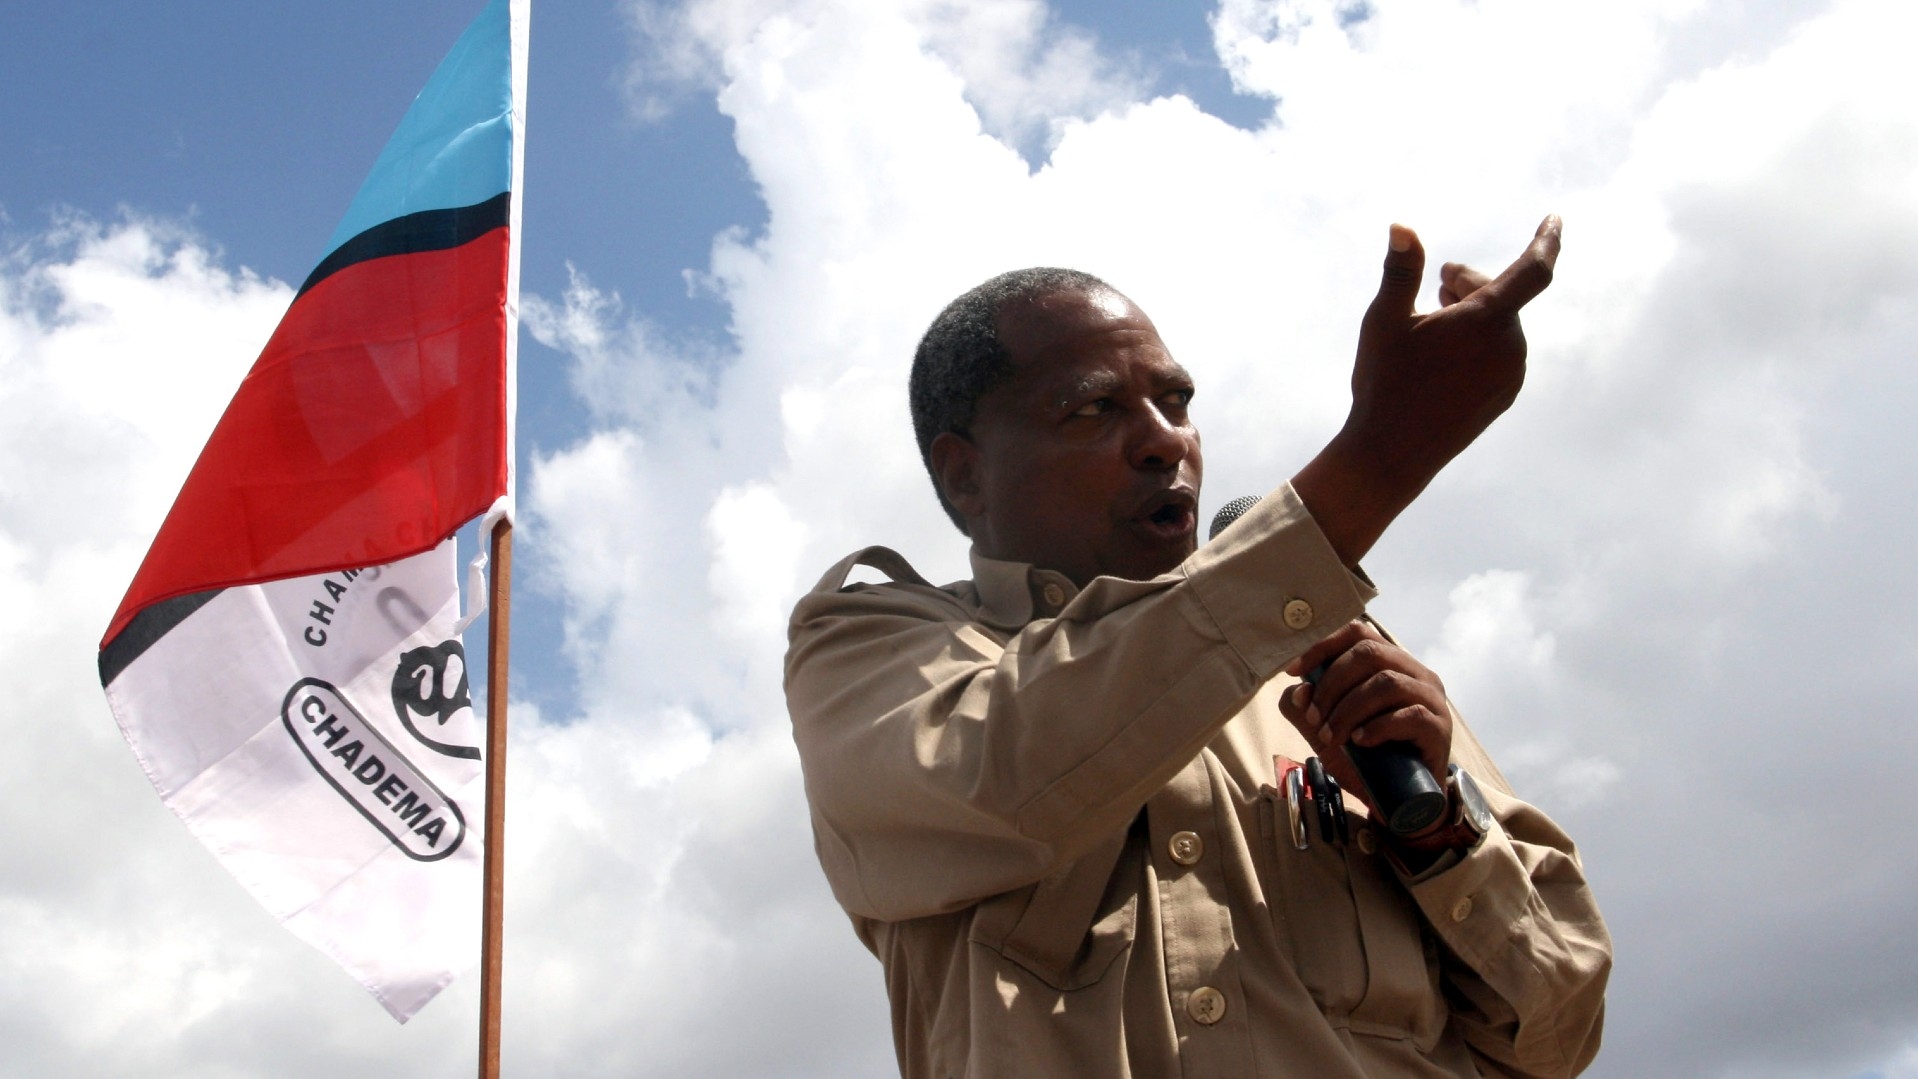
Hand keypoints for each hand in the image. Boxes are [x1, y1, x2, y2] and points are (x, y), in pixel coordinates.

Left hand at [1277, 620, 1452, 810]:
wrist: (1400, 801)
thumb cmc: (1367, 759)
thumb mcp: (1327, 731)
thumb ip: (1308, 708)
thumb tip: (1299, 690)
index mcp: (1391, 664)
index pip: (1358, 634)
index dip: (1323, 646)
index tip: (1293, 671)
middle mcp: (1415, 674)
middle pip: (1369, 653)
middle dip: (1332, 685)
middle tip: (1315, 718)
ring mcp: (1432, 699)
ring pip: (1387, 682)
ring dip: (1349, 709)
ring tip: (1333, 736)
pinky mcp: (1439, 728)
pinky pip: (1410, 715)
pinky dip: (1378, 727)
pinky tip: (1360, 742)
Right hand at [1293, 216, 1560, 563]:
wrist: (1392, 453)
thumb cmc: (1385, 382)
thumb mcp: (1385, 320)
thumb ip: (1401, 270)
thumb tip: (1402, 226)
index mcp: (1486, 320)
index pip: (1533, 269)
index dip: (1547, 240)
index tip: (1555, 219)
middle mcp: (1509, 346)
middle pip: (1499, 294)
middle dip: (1466, 285)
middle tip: (1432, 290)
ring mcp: (1511, 374)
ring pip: (1498, 325)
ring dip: (1469, 316)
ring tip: (1433, 328)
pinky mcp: (1505, 395)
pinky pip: (1498, 353)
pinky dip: (1476, 344)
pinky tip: (1443, 358)